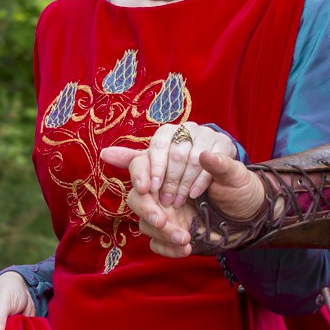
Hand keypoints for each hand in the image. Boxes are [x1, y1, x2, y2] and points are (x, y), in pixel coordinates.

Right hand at [101, 146, 264, 257]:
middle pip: (136, 197)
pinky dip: (168, 248)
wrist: (247, 214)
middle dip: (148, 209)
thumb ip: (221, 164)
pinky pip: (156, 243)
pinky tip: (186, 248)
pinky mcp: (167, 232)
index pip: (141, 163)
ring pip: (144, 222)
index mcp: (172, 165)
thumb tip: (204, 155)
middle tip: (163, 221)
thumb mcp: (235, 174)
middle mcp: (162, 189)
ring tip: (186, 238)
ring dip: (162, 232)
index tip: (147, 187)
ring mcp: (162, 211)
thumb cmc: (238, 186)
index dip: (140, 174)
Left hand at [104, 122, 235, 207]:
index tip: (148, 188)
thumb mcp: (158, 171)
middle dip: (169, 180)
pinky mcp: (225, 145)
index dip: (153, 166)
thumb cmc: (182, 175)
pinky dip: (202, 180)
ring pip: (194, 157)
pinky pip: (212, 161)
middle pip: (176, 152)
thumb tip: (104, 153)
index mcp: (168, 133)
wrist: (219, 181)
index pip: (157, 143)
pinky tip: (195, 193)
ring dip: (185, 182)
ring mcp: (208, 135)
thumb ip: (136, 162)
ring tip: (180, 200)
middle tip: (165, 201)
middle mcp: (188, 129)